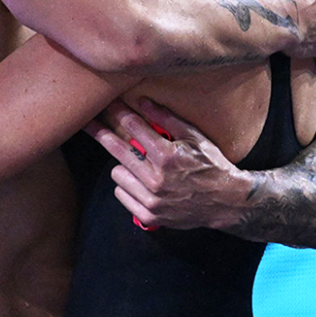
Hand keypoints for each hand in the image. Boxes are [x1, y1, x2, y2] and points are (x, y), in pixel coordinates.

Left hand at [84, 98, 250, 230]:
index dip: (117, 113)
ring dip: (124, 167)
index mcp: (168, 156)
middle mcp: (157, 179)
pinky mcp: (149, 216)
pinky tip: (142, 184)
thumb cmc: (211, 165)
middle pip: (117, 150)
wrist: (227, 203)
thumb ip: (167, 119)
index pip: (133, 128)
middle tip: (88, 122)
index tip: (105, 104)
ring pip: (116, 174)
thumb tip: (142, 101)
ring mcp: (152, 200)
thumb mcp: (195, 138)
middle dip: (100, 132)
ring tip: (140, 166)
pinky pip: (121, 194)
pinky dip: (127, 187)